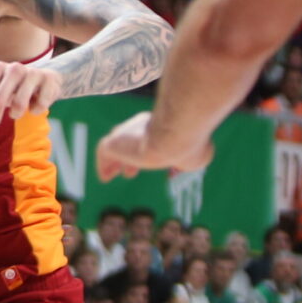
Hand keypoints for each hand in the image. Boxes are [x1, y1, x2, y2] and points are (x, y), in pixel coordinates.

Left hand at [0, 60, 65, 125]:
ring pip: (20, 103)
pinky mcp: (49, 80)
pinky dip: (36, 110)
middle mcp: (15, 67)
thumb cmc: (11, 85)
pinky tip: (34, 107)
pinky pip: (40, 104)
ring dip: (16, 113)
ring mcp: (33, 73)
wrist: (43, 80)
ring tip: (15, 114)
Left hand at [95, 111, 214, 180]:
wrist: (174, 138)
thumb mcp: (197, 156)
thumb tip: (185, 166)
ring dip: (117, 161)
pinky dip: (104, 165)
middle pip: (130, 139)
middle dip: (130, 156)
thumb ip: (190, 159)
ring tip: (121, 175)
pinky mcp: (113, 143)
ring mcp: (125, 133)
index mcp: (160, 124)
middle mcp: (141, 125)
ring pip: (117, 145)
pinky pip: (104, 152)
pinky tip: (105, 178)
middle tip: (130, 173)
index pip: (149, 135)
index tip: (152, 160)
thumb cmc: (189, 146)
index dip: (149, 149)